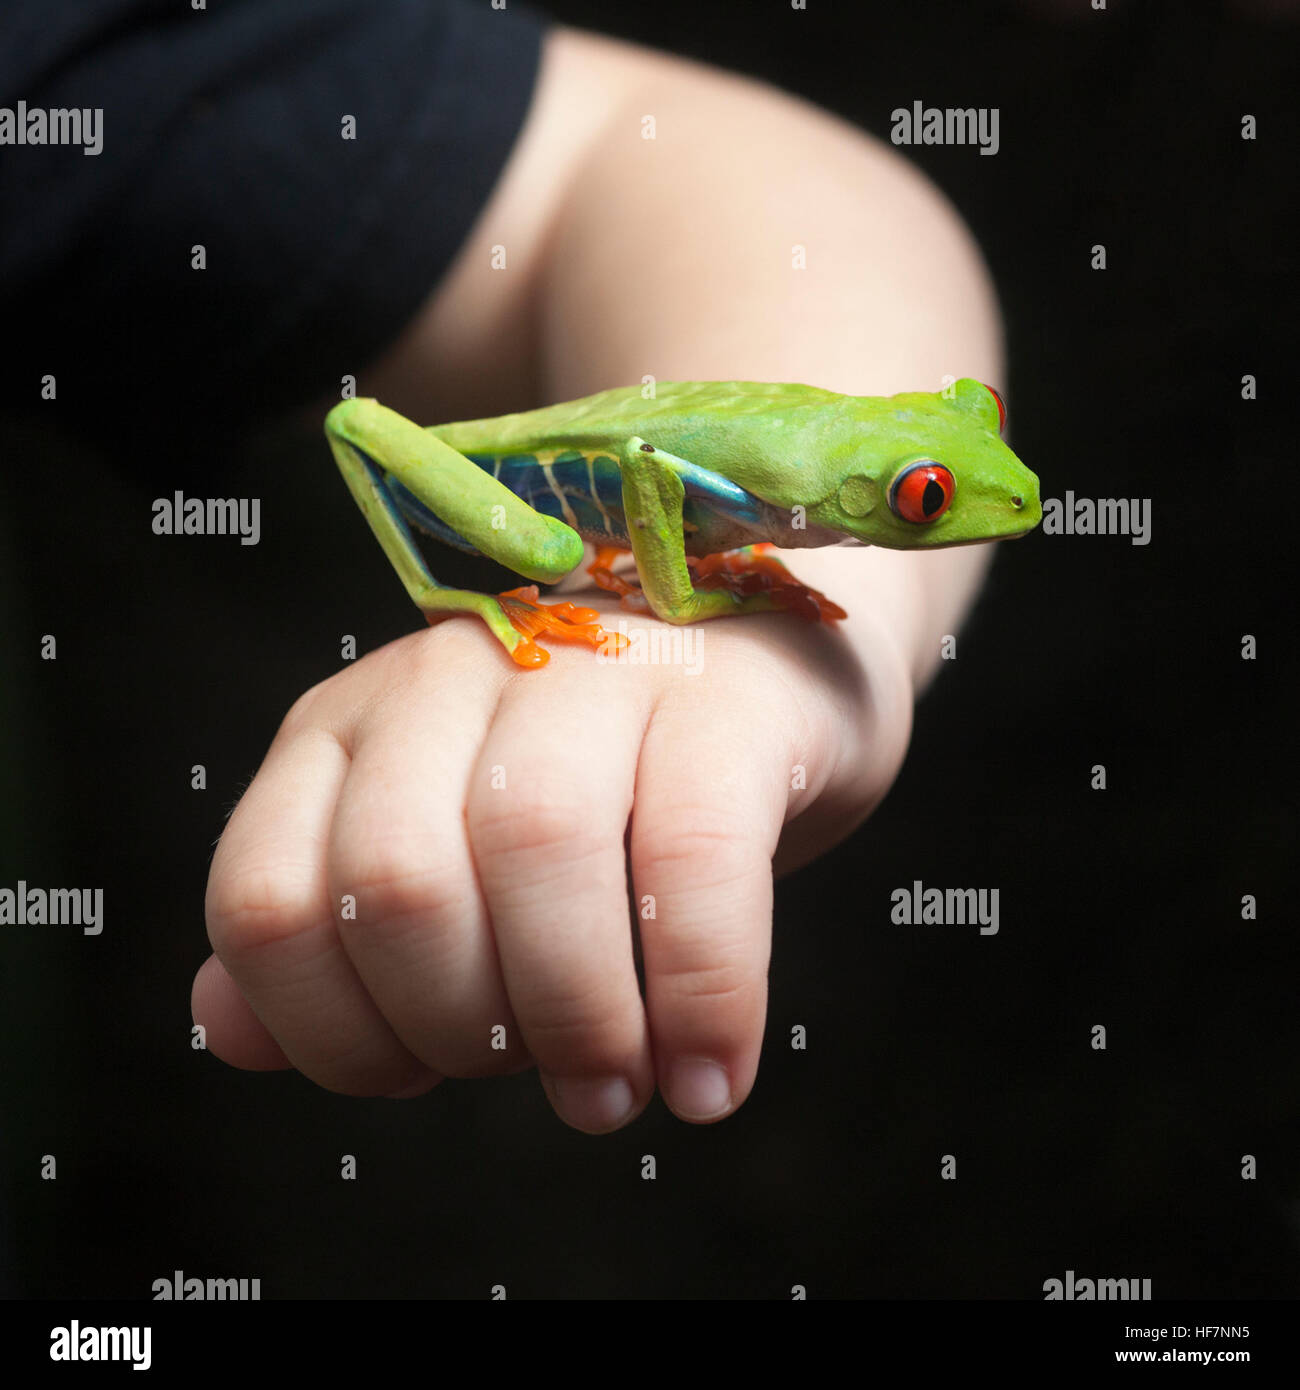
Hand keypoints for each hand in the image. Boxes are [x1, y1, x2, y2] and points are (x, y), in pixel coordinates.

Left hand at [192, 592, 913, 1131]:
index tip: (425, 1074)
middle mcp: (451, 679)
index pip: (264, 898)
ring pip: (533, 843)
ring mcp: (591, 670)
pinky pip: (694, 851)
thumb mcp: (444, 861)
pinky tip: (710, 1075)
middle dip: (463, 1031)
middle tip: (551, 1084)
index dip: (331, 1031)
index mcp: (350, 729)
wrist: (762, 679)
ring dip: (577, 1015)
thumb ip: (327, 940)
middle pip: (396, 880)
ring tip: (624, 1089)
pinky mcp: (721, 697)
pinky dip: (702, 992)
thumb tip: (230, 1032)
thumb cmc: (596, 795)